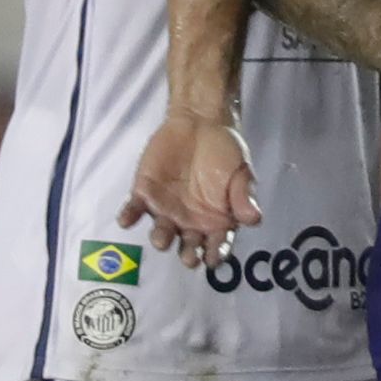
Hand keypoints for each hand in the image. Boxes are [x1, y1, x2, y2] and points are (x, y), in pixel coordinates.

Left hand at [122, 110, 259, 266]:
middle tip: (188, 254)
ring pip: (161, 233)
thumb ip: (244, 197)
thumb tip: (253, 220)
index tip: (212, 258)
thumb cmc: (225, 151)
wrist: (199, 121)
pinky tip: (126, 220)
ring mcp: (165, 210)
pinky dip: (129, 216)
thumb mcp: (241, 172)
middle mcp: (190, 223)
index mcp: (216, 222)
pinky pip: (133, 210)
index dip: (214, 255)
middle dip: (187, 254)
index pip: (216, 246)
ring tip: (162, 238)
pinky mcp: (144, 194)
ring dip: (161, 238)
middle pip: (187, 247)